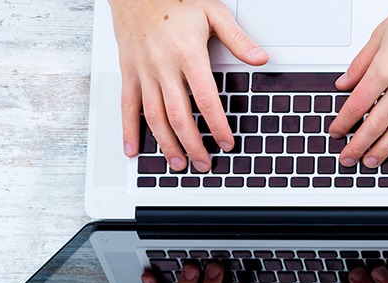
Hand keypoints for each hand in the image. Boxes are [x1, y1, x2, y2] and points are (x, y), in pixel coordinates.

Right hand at [111, 0, 268, 170]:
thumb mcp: (213, 13)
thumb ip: (238, 39)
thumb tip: (260, 59)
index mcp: (188, 54)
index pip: (205, 99)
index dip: (217, 125)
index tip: (226, 142)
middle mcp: (163, 66)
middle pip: (179, 115)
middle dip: (193, 144)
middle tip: (204, 163)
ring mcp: (143, 71)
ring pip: (154, 116)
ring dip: (166, 144)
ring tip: (178, 163)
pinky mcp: (128, 72)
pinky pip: (127, 105)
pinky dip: (129, 129)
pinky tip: (133, 148)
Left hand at [329, 0, 387, 168]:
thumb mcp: (379, 35)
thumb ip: (360, 63)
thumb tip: (344, 83)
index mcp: (385, 68)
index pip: (357, 105)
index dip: (343, 123)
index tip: (336, 132)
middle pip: (376, 124)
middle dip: (358, 144)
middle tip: (348, 157)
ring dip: (384, 150)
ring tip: (372, 161)